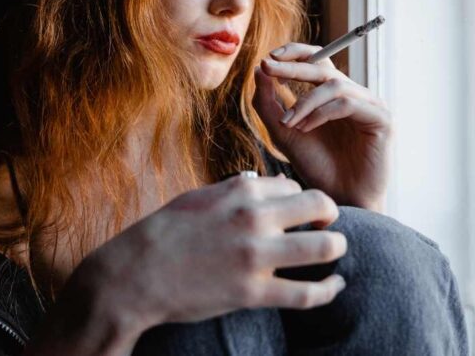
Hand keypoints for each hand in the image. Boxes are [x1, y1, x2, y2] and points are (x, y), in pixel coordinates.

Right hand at [71, 174, 347, 335]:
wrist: (136, 273)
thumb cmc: (166, 231)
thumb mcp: (201, 196)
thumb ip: (237, 188)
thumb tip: (267, 181)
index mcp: (242, 190)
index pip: (294, 186)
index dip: (301, 198)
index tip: (299, 212)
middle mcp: (255, 218)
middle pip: (320, 206)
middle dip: (330, 214)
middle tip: (329, 225)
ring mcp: (256, 256)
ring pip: (324, 246)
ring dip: (338, 247)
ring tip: (337, 251)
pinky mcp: (253, 292)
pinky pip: (306, 294)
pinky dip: (330, 290)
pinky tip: (337, 285)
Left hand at [252, 42, 391, 210]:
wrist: (341, 201)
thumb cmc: (318, 168)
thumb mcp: (284, 133)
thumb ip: (269, 104)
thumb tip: (259, 70)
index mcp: (332, 95)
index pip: (316, 61)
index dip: (294, 54)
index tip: (266, 60)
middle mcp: (353, 95)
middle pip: (324, 66)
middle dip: (292, 66)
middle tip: (267, 67)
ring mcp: (369, 105)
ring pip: (334, 85)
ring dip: (304, 101)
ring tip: (288, 122)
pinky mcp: (381, 119)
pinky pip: (347, 103)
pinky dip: (322, 113)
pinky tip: (305, 128)